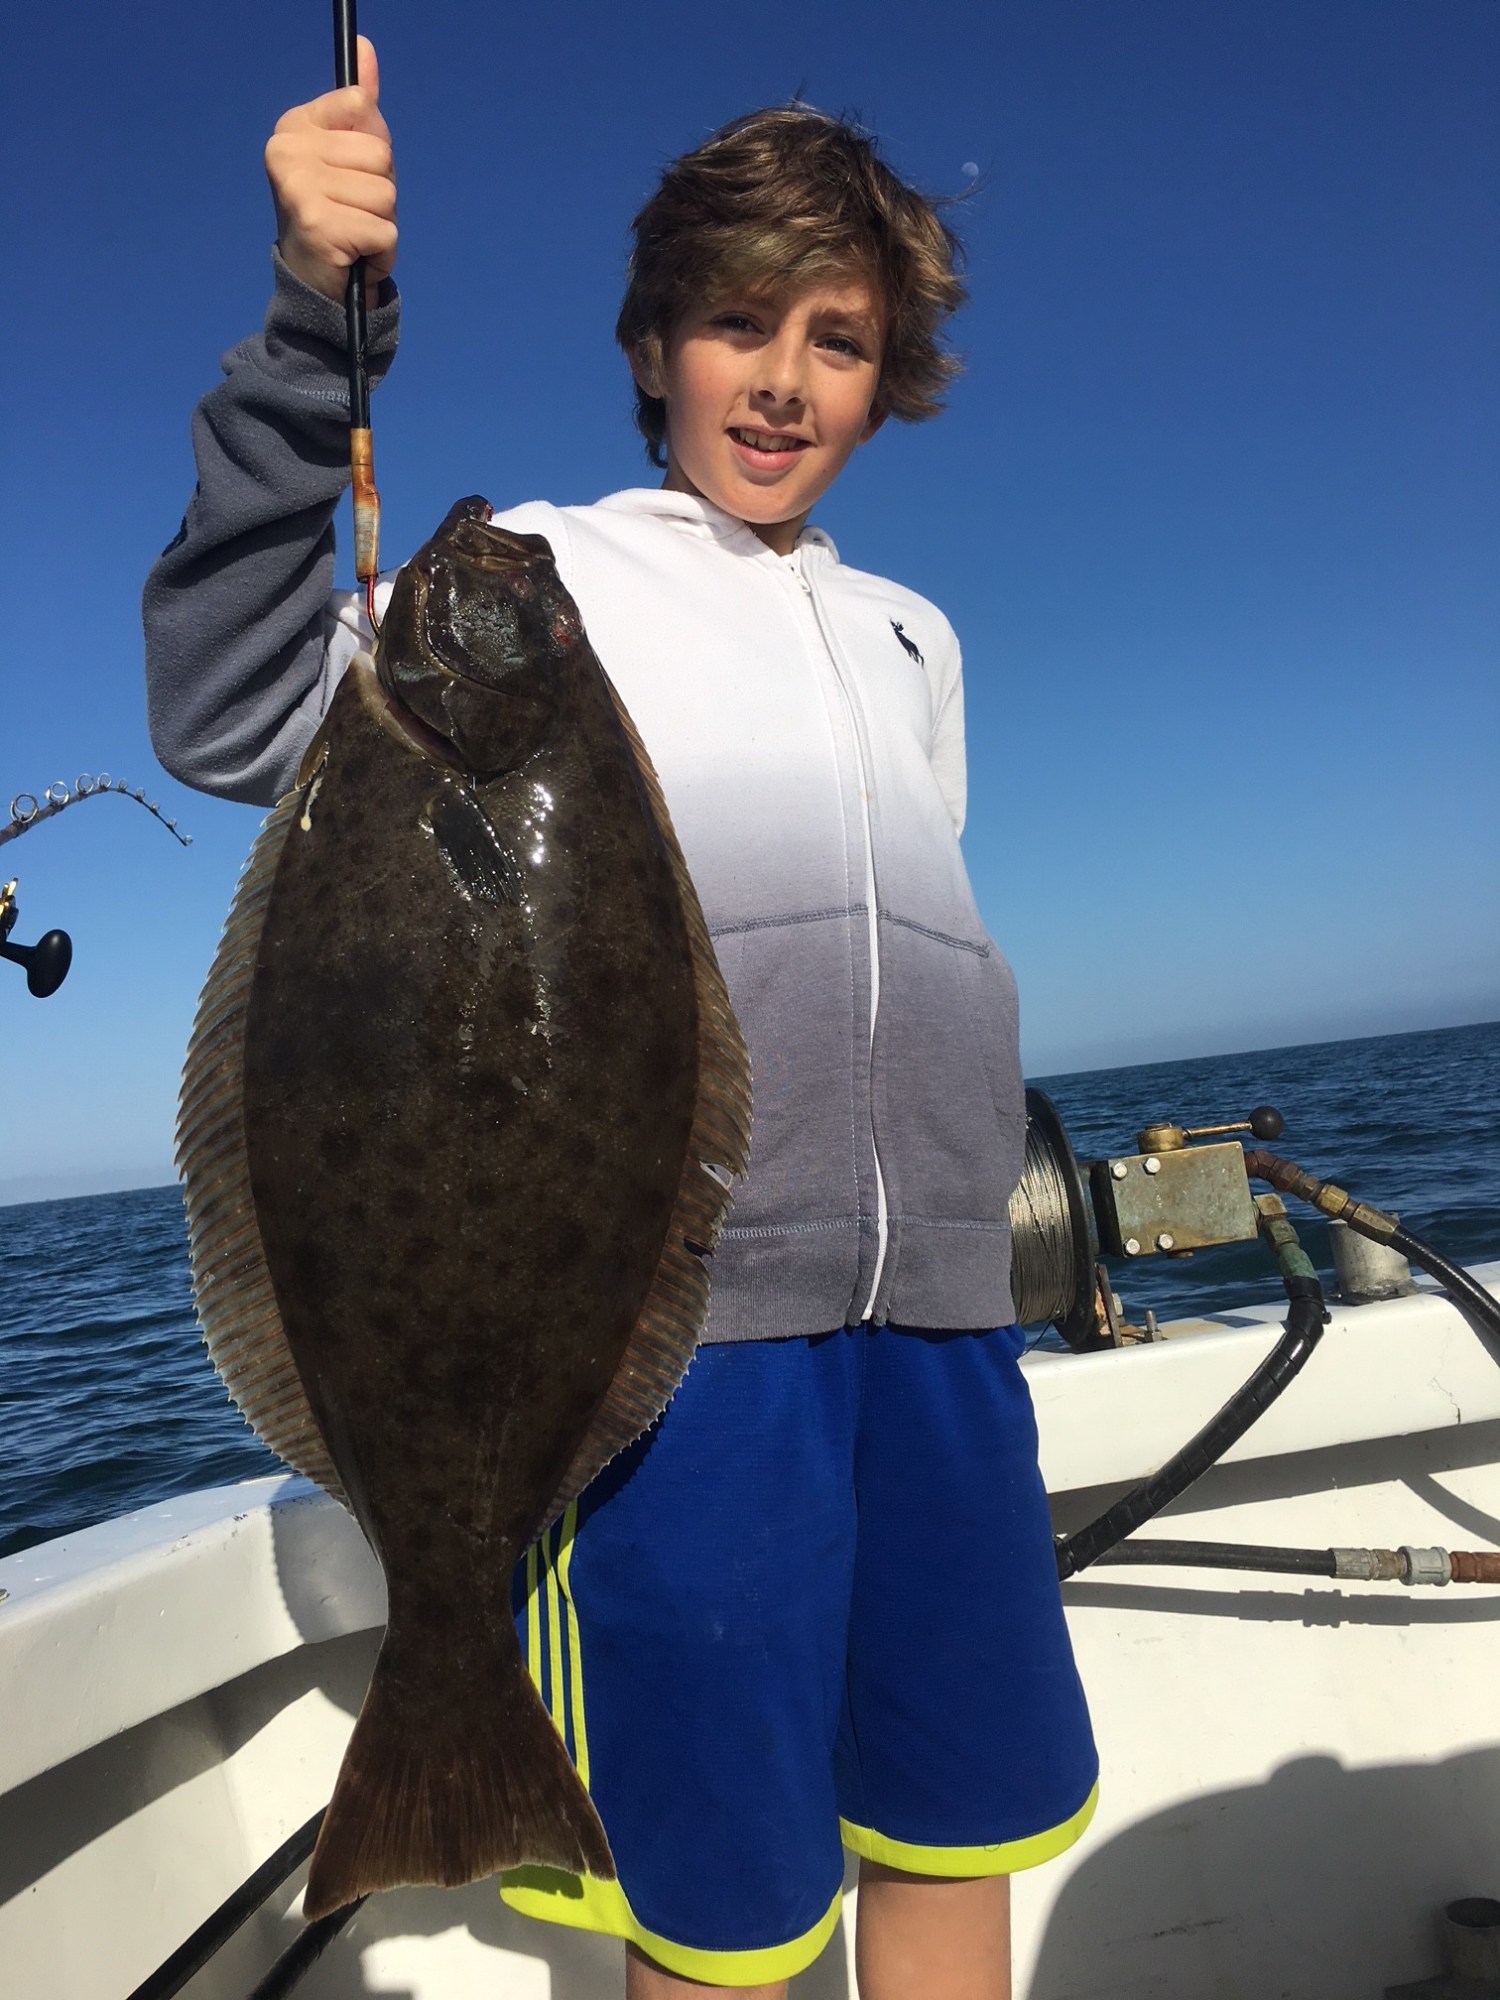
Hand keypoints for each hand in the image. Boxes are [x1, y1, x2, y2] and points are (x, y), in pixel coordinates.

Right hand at [265, 36, 395, 306]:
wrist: (318, 284)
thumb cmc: (339, 214)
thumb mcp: (351, 155)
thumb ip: (359, 106)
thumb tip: (366, 49)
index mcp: (294, 126)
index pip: (361, 106)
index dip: (372, 148)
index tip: (349, 170)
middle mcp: (287, 151)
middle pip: (380, 154)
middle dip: (382, 189)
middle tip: (355, 211)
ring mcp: (299, 186)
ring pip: (385, 193)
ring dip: (382, 222)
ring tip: (356, 233)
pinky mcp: (318, 224)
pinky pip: (385, 230)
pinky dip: (381, 250)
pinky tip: (356, 254)